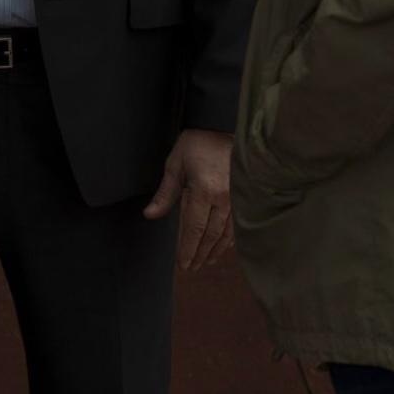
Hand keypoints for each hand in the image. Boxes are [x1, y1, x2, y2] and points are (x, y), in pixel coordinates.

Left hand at [143, 129, 233, 269]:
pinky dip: (228, 239)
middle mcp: (223, 198)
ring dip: (214, 250)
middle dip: (199, 254)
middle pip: (210, 235)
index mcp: (203, 190)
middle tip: (192, 268)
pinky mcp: (244, 196)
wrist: (222, 125)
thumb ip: (165, 192)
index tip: (182, 265)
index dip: (187, 249)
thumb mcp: (175, 164)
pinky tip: (223, 246)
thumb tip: (150, 215)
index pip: (194, 228)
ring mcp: (236, 198)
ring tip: (205, 262)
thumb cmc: (196, 143)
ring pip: (225, 233)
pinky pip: (236, 224)